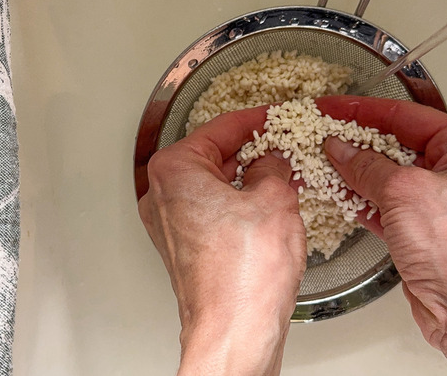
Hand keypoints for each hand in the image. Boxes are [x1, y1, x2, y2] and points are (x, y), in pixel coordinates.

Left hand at [138, 106, 306, 375]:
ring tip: (282, 175)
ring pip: (214, 186)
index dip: (256, 120)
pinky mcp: (186, 250)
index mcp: (175, 171)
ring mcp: (171, 226)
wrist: (235, 330)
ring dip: (248, 179)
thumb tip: (273, 159)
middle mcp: (163, 197)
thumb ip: (273, 166)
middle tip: (283, 143)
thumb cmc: (243, 275)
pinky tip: (268, 208)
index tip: (274, 116)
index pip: (220, 128)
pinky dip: (240, 205)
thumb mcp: (275, 198)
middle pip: (213, 157)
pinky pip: (214, 213)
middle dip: (252, 150)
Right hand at [317, 95, 446, 374]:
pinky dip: (368, 204)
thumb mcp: (407, 192)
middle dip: (361, 144)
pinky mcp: (434, 239)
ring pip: (396, 182)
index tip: (336, 107)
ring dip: (361, 176)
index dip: (365, 110)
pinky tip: (344, 197)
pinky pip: (394, 212)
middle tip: (326, 136)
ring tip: (327, 163)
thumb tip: (344, 151)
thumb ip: (368, 167)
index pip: (410, 117)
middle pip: (403, 148)